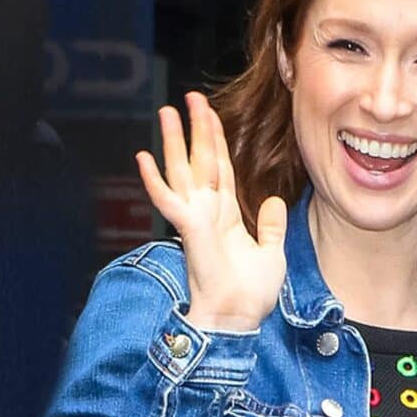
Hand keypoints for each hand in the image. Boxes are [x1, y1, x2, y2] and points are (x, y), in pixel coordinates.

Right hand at [136, 92, 287, 331]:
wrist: (240, 318)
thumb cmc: (252, 294)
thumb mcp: (272, 253)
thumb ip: (271, 227)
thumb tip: (272, 201)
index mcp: (226, 216)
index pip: (220, 168)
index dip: (216, 140)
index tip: (210, 113)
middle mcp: (208, 212)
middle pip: (200, 160)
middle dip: (196, 128)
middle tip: (189, 97)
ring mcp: (196, 219)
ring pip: (182, 171)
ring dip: (174, 141)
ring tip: (167, 111)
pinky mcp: (189, 229)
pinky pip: (168, 200)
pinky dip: (155, 179)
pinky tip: (144, 156)